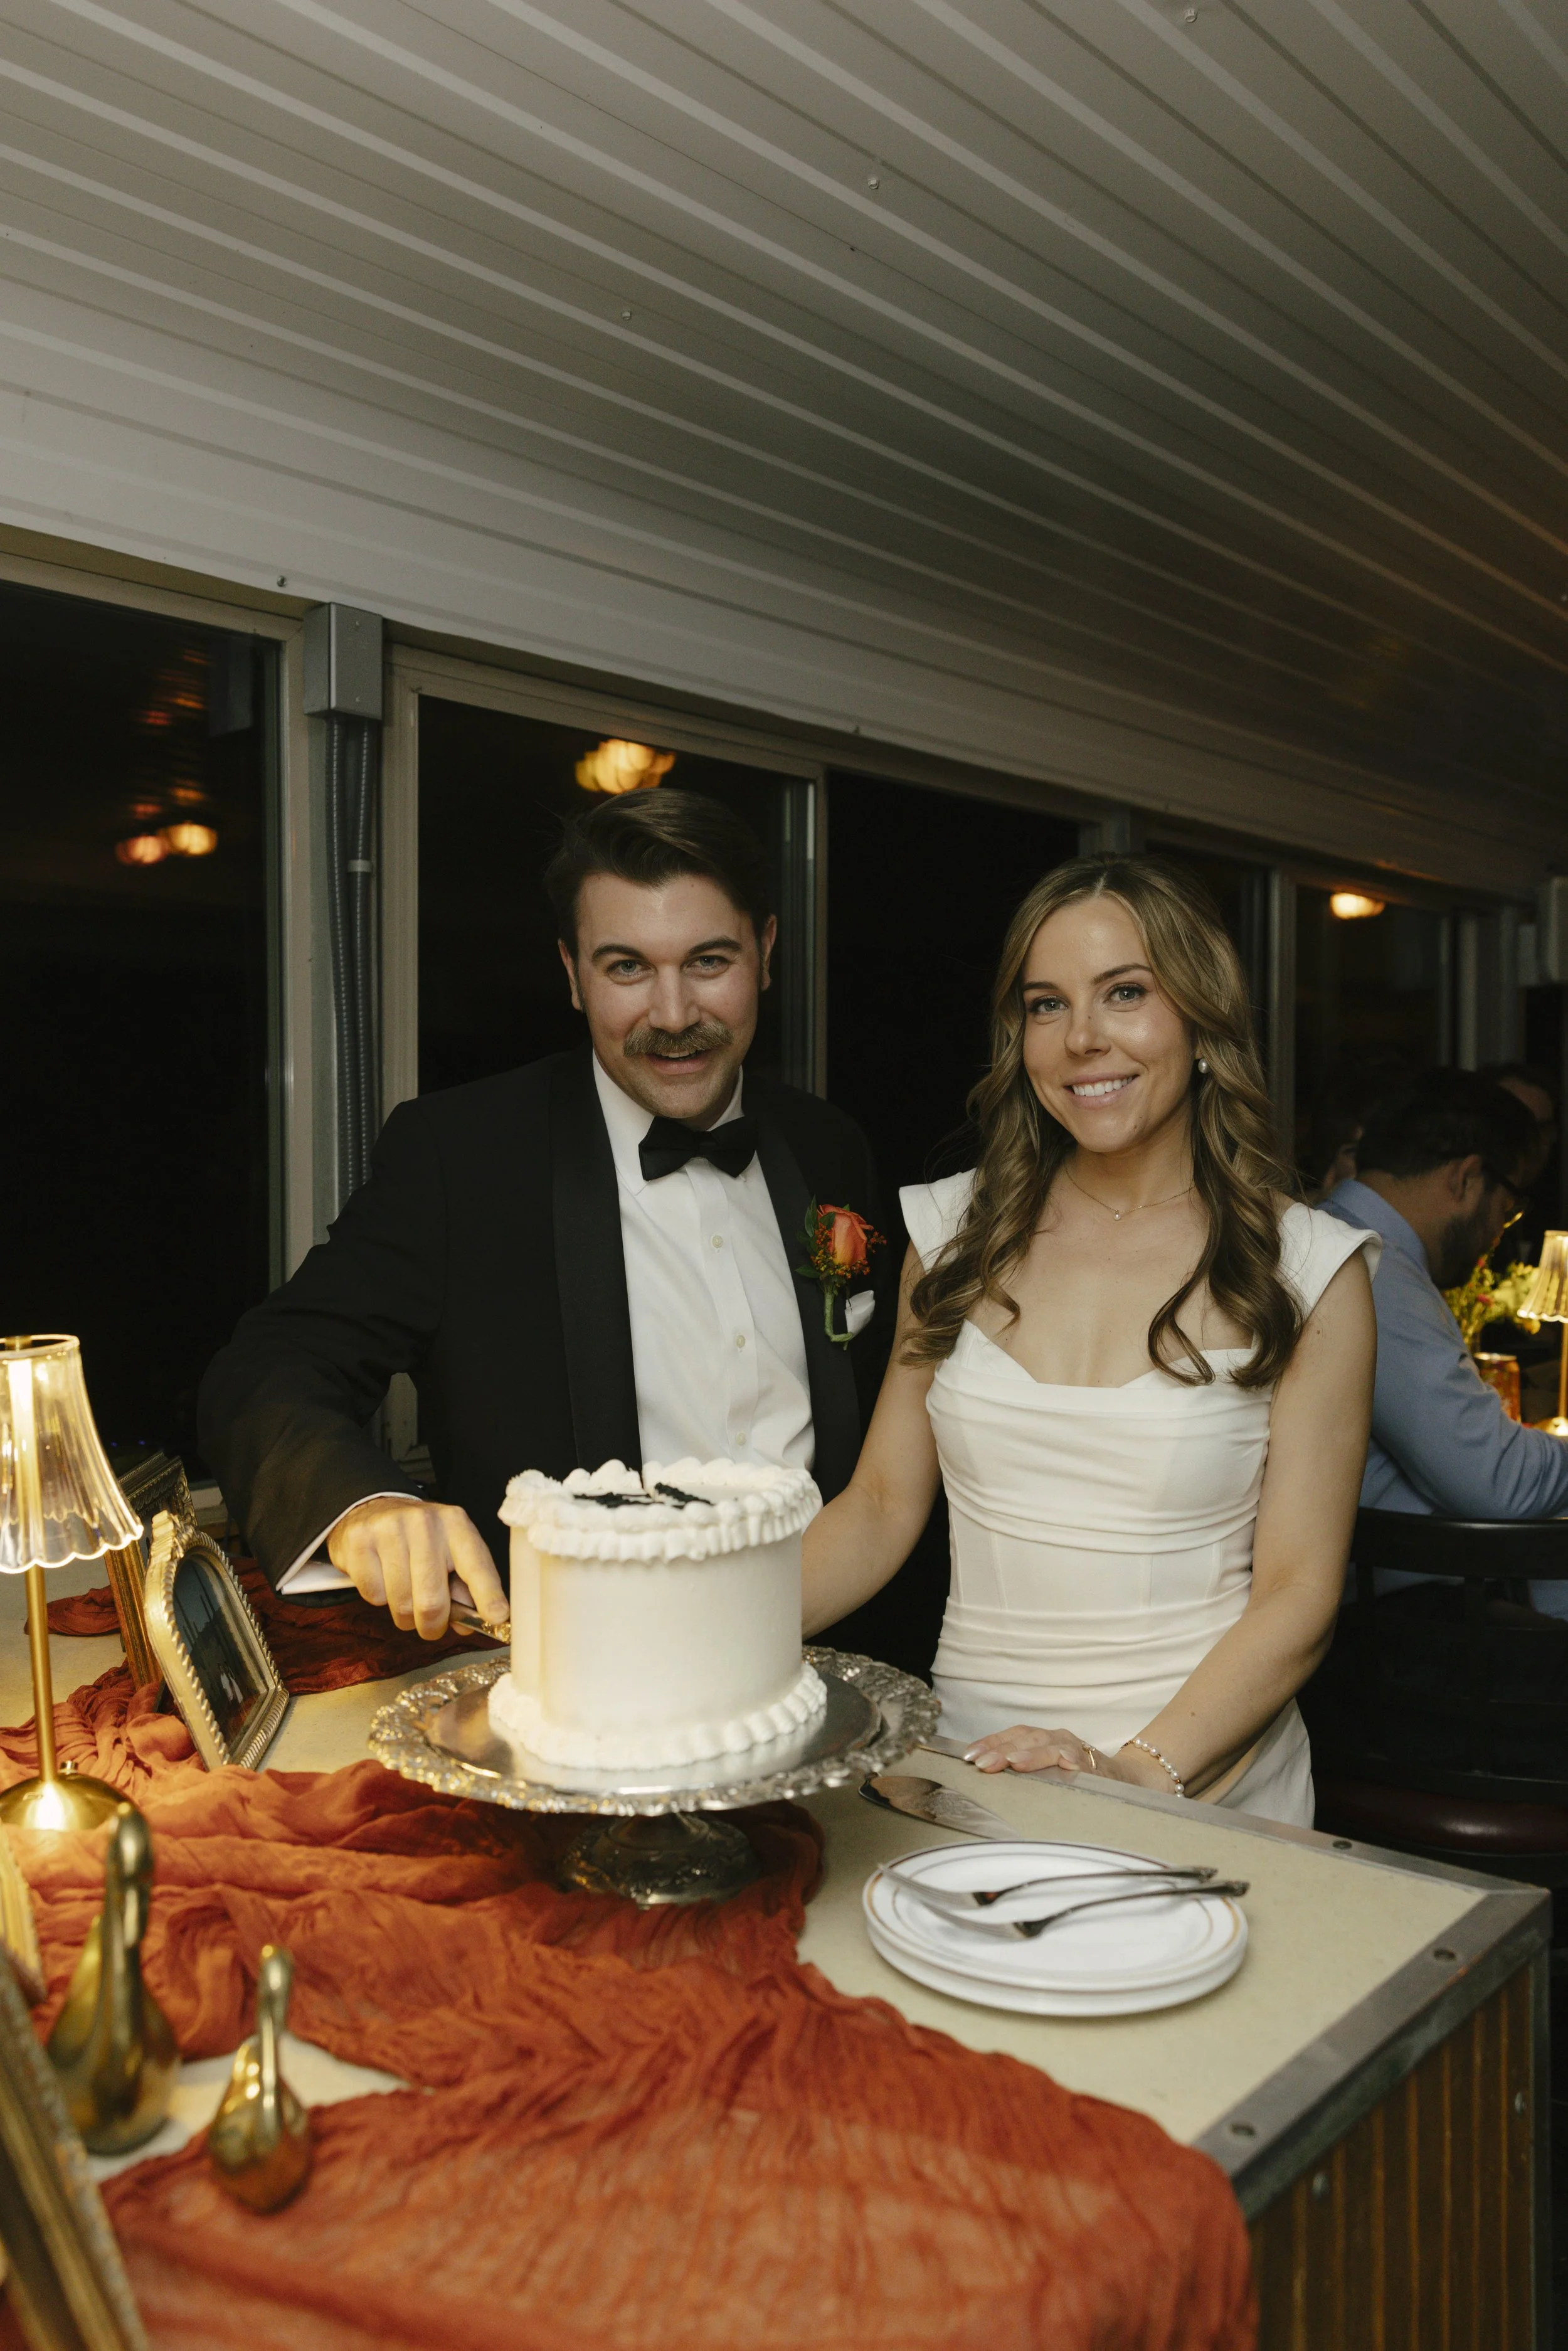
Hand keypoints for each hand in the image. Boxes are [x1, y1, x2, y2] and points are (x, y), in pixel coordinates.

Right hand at [327, 1498, 506, 1639]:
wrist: (371, 1510)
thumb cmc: (417, 1540)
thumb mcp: (448, 1553)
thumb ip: (463, 1588)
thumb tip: (469, 1624)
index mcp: (456, 1524)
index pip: (476, 1564)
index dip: (488, 1595)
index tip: (498, 1617)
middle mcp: (425, 1522)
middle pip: (432, 1600)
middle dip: (432, 1625)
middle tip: (430, 1626)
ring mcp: (389, 1528)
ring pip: (401, 1604)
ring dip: (404, 1615)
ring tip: (404, 1596)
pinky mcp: (359, 1541)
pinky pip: (373, 1595)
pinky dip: (378, 1598)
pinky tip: (381, 1577)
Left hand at [965, 1724, 1107, 1777]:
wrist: (1121, 1779)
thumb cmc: (1076, 1777)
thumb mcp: (1047, 1771)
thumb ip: (1024, 1771)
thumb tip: (988, 1777)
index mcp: (1043, 1739)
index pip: (1013, 1734)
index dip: (990, 1742)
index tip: (969, 1755)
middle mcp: (1056, 1738)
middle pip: (1024, 1737)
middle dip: (999, 1748)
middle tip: (979, 1762)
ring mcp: (1073, 1748)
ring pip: (1045, 1745)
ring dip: (1025, 1753)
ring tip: (1007, 1762)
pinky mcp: (1089, 1763)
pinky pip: (1071, 1759)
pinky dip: (1057, 1760)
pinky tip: (1047, 1766)